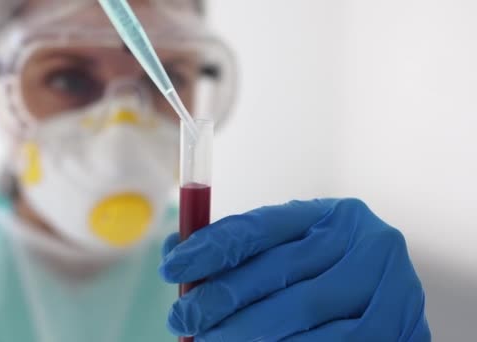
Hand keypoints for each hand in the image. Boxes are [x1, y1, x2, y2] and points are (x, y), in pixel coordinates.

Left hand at [160, 199, 430, 340]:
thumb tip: (177, 252)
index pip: (261, 226)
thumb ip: (240, 252)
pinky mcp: (399, 326)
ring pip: (300, 311)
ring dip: (247, 332)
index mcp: (332, 216)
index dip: (211, 247)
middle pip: (278, 271)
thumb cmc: (329, 276)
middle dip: (221, 297)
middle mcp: (364, 243)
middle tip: (182, 317)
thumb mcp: (290, 252)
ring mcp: (387, 285)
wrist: (391, 305)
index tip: (174, 266)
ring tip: (208, 341)